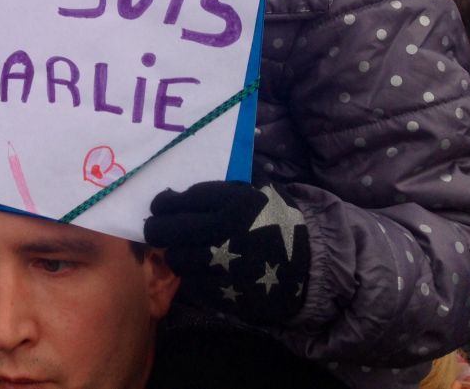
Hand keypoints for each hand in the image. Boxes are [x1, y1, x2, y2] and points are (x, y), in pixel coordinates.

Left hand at [144, 181, 309, 324]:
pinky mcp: (223, 293)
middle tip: (158, 228)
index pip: (177, 201)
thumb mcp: (259, 190)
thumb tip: (189, 177)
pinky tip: (203, 268)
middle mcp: (222, 233)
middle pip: (165, 231)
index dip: (163, 204)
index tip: (160, 206)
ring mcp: (221, 266)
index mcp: (231, 203)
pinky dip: (194, 275)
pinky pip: (192, 282)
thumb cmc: (280, 222)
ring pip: (175, 258)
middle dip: (157, 228)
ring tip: (184, 249)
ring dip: (176, 252)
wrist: (311, 266)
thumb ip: (227, 183)